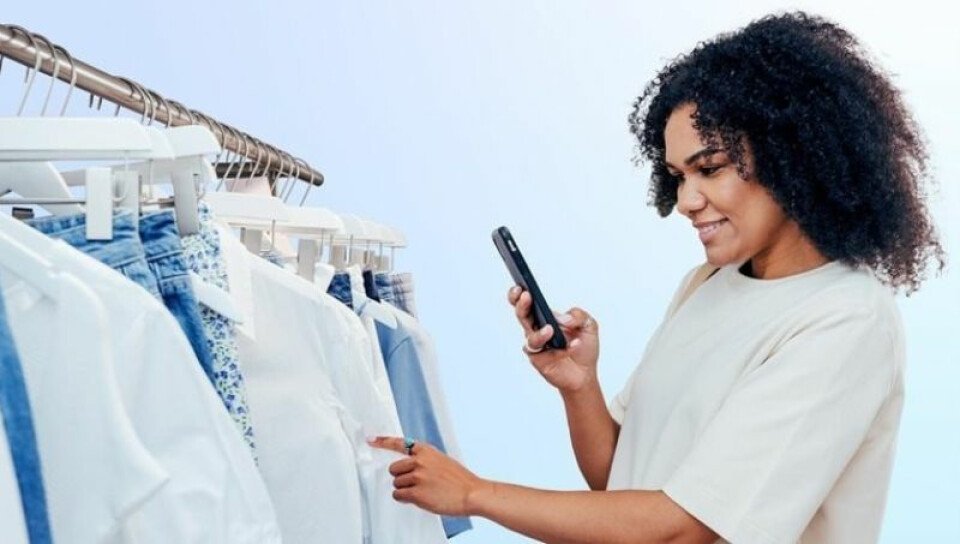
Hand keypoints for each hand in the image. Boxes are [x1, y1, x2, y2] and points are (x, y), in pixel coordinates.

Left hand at [368, 436, 489, 516]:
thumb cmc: (459, 480)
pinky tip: (420, 498)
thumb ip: (425, 461)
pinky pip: (398, 495)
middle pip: (394, 469)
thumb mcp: (442, 461)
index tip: (370, 439)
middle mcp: (420, 461)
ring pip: (396, 484)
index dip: (383, 441)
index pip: (400, 443)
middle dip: (401, 477)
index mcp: (426, 451)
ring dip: (405, 489)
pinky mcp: (416, 492)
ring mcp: (417, 476)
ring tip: (423, 491)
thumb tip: (409, 468)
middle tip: (417, 483)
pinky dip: (405, 498)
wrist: (472, 493)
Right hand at [507, 286, 599, 392]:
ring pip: (530, 336)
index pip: (527, 302)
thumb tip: (561, 318)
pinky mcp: (538, 360)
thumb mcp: (589, 325)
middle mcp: (537, 330)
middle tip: (526, 296)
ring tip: (550, 329)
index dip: (519, 294)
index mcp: (545, 317)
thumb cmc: (584, 347)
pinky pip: (542, 353)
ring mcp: (537, 346)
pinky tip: (570, 345)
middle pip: (521, 315)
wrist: (586, 374)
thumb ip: (578, 315)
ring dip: (539, 332)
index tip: (520, 285)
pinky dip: (558, 349)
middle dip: (520, 304)